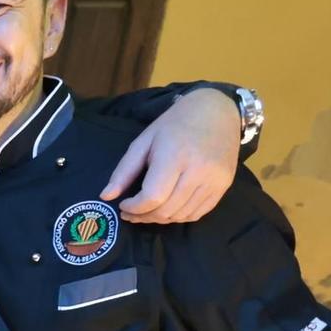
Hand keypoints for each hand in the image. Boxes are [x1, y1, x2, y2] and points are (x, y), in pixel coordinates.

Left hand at [100, 89, 239, 223]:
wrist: (217, 112)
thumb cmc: (175, 124)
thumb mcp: (144, 141)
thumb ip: (124, 170)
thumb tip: (106, 196)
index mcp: (175, 156)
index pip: (153, 197)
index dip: (134, 207)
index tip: (124, 205)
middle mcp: (198, 171)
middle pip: (166, 210)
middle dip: (144, 216)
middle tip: (131, 213)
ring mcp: (215, 181)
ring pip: (181, 216)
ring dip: (160, 219)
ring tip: (147, 211)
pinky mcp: (224, 187)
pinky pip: (197, 214)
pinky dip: (179, 216)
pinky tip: (168, 208)